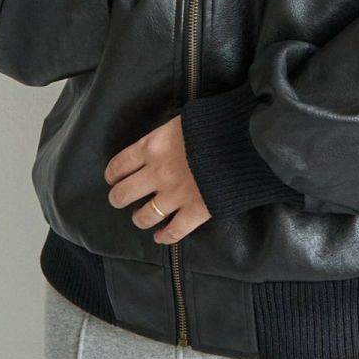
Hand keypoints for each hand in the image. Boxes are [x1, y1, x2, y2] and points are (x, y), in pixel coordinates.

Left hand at [103, 114, 211, 243]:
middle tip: (121, 200)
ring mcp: (175, 195)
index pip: (119, 165)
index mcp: (153, 147)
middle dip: (118, 199)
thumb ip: (168, 135)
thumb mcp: (184, 121)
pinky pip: (173, 232)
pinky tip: (160, 236)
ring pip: (144, 216)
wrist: (246, 140)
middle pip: (123, 194)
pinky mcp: (195, 211)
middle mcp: (157, 172)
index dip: (113, 175)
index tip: (113, 178)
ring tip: (141, 217)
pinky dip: (164, 237)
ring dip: (140, 218)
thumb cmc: (217, 124)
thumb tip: (167, 140)